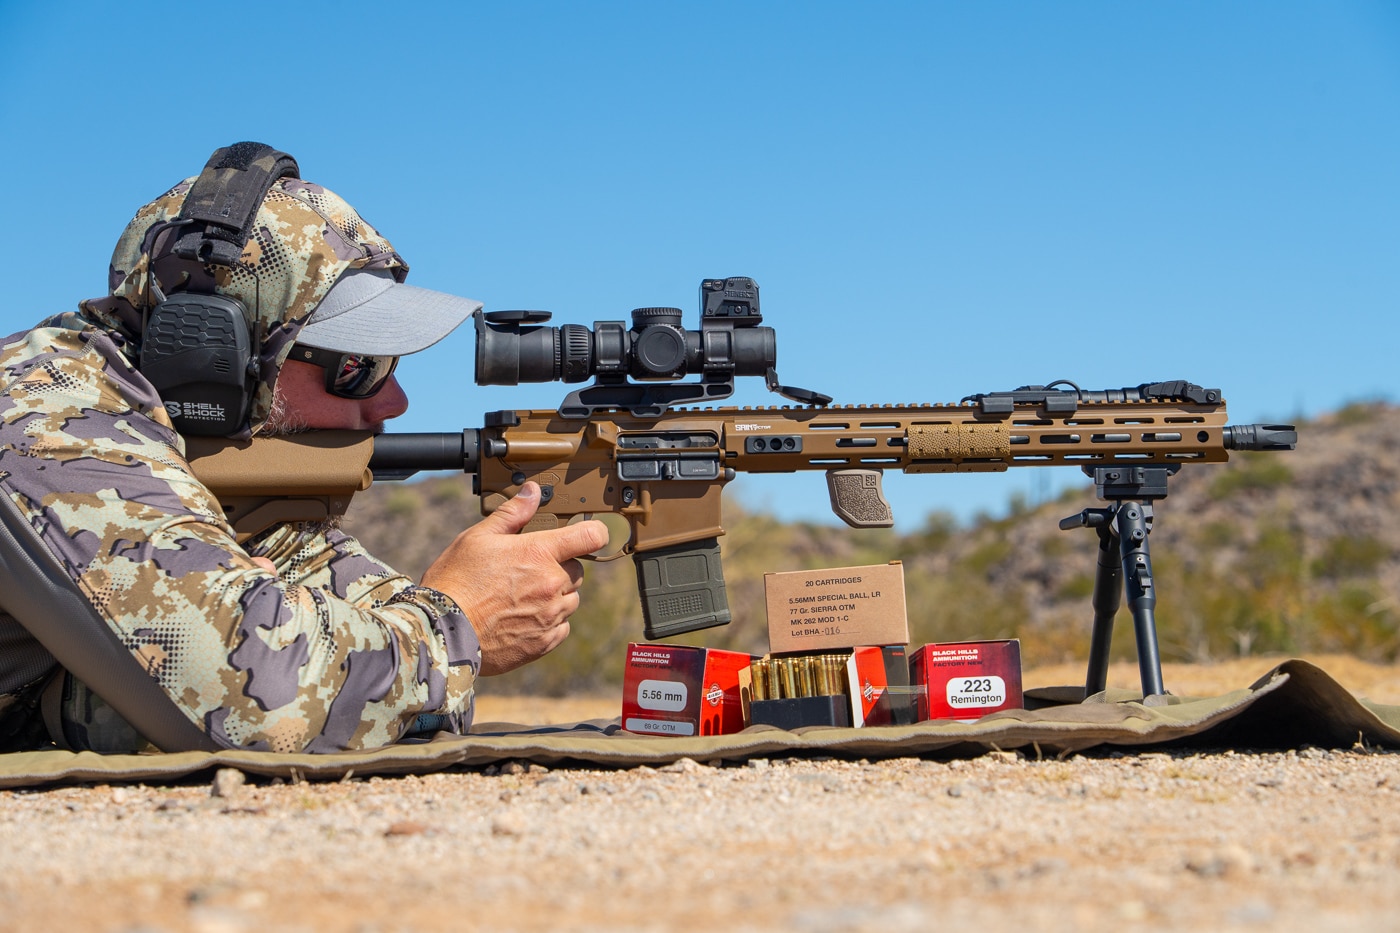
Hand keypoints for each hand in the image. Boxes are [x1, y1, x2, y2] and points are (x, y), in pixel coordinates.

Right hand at [421, 482, 609, 676]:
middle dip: (559, 568)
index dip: (592, 532)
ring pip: (570, 600)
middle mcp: (552, 584)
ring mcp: (550, 615)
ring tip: (520, 597)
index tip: (585, 535)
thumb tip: (533, 492)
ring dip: (555, 596)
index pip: (591, 536)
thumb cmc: (455, 581)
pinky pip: (561, 628)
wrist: (441, 631)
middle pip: (578, 570)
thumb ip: (512, 514)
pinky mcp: (543, 642)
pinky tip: (522, 619)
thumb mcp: (478, 537)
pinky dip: (549, 623)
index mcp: (539, 553)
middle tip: (527, 571)